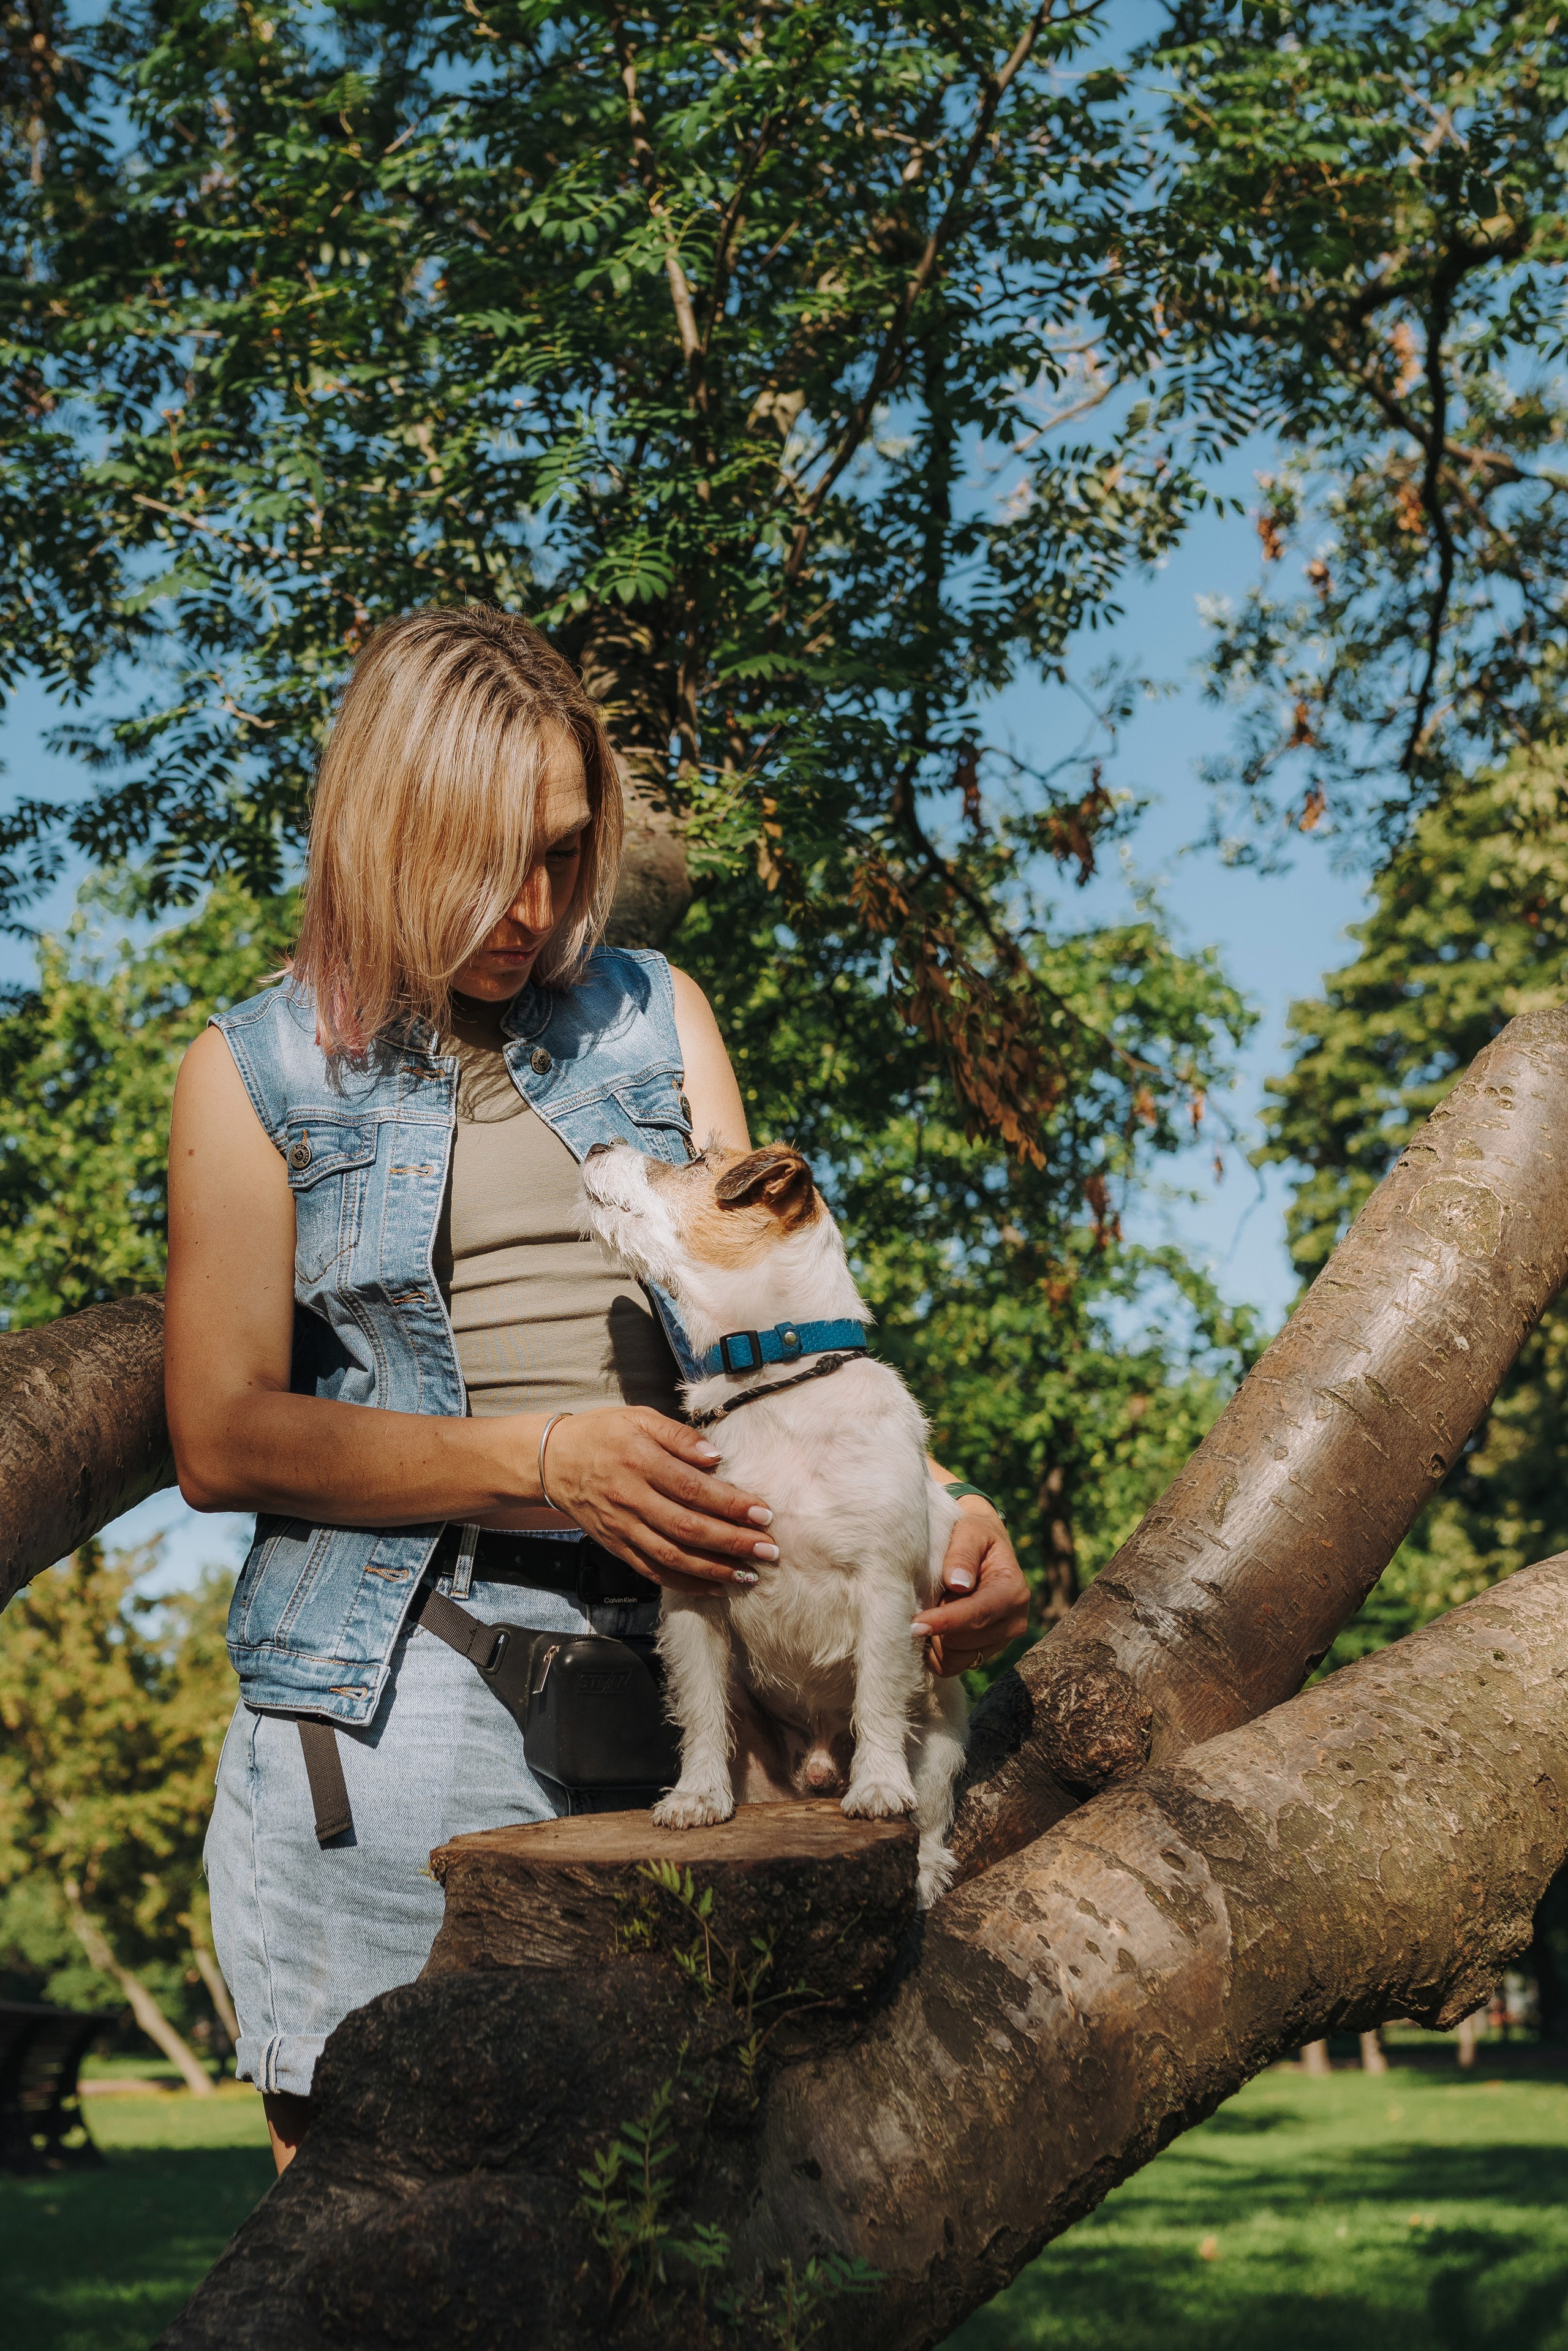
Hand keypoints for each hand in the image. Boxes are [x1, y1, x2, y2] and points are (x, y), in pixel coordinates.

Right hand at [541, 1408, 777, 1592]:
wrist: (552, 1461)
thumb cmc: (601, 1434)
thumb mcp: (638, 1418)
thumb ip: (678, 1436)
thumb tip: (716, 1456)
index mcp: (640, 1461)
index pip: (693, 1489)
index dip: (731, 1504)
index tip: (764, 1513)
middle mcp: (631, 1498)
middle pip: (688, 1528)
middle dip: (733, 1543)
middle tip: (769, 1550)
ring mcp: (623, 1527)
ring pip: (673, 1557)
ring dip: (714, 1569)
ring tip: (749, 1574)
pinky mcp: (617, 1546)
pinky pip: (653, 1571)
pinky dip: (685, 1583)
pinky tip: (714, 1586)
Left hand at [914, 1504, 1030, 1676]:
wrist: (981, 1546)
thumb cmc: (972, 1535)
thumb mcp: (969, 1532)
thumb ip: (963, 1554)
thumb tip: (958, 1583)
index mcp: (1013, 1591)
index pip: (977, 1614)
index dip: (945, 1622)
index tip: (914, 1624)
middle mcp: (1014, 1621)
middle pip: (964, 1641)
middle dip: (936, 1628)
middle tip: (918, 1604)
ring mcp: (1000, 1641)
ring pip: (957, 1659)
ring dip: (935, 1641)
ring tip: (927, 1612)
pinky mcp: (984, 1652)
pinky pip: (952, 1666)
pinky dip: (935, 1653)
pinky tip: (929, 1629)